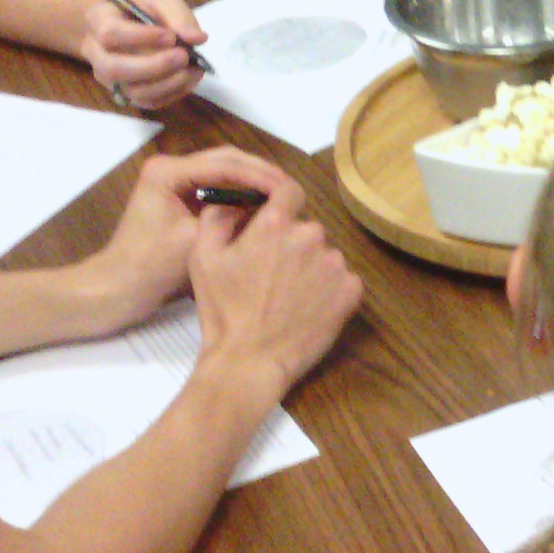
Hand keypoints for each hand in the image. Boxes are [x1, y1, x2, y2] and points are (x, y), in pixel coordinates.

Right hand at [78, 0, 205, 111]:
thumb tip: (197, 38)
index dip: (141, 37)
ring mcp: (109, 77)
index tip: (171, 36)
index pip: (110, 33)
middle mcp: (96, 52)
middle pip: (114, 69)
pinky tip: (189, 79)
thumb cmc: (144, 6)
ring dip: (167, 84)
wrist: (130, 24)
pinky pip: (146, 102)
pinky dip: (172, 94)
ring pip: (131, 91)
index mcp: (98, 19)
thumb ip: (178, 14)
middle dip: (154, 66)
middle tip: (184, 56)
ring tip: (192, 69)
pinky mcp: (126, 93)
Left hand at [80, 148, 307, 332]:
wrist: (117, 290)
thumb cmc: (151, 268)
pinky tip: (262, 207)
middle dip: (260, 174)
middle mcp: (170, 168)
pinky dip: (239, 195)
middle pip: (226, 161)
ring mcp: (174, 182)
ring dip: (252, 182)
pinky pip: (217, 188)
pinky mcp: (179, 197)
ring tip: (283, 197)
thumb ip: (232, 217)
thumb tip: (270, 206)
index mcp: (167, 172)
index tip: (287, 189)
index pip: (224, 164)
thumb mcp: (197, 241)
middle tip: (291, 190)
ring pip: (224, 172)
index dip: (259, 175)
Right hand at [189, 180, 364, 398]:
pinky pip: (343, 279)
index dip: (281, 202)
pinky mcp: (351, 290)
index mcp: (275, 224)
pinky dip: (330, 290)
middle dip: (292, 244)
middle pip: (306, 228)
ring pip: (324, 255)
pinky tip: (308, 308)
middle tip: (272, 274)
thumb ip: (216, 217)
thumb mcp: (202, 257)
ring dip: (311, 268)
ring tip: (288, 297)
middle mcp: (310, 236)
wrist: (249, 362)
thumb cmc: (222, 311)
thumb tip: (232, 200)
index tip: (276, 219)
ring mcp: (335, 263)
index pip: (290, 191)